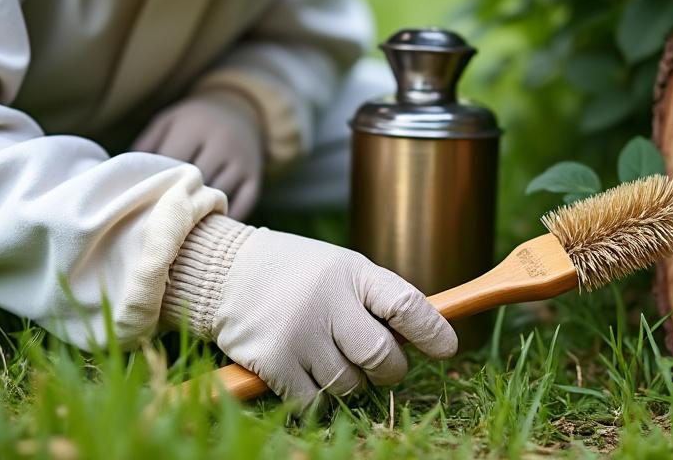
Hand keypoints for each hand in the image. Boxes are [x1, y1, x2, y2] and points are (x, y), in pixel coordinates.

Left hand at [133, 90, 264, 219]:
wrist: (239, 107)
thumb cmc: (193, 120)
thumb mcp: (168, 121)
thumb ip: (146, 145)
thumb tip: (126, 179)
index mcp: (195, 128)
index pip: (173, 164)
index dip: (159, 184)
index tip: (144, 202)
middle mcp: (222, 142)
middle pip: (197, 182)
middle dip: (178, 201)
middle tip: (160, 221)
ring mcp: (241, 160)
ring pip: (220, 194)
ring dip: (202, 212)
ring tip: (181, 228)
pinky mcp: (255, 175)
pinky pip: (243, 203)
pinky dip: (227, 218)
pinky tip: (209, 229)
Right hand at [213, 228, 456, 403]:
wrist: (225, 270)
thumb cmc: (299, 276)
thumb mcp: (341, 270)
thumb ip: (376, 300)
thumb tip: (423, 340)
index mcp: (353, 272)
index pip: (405, 304)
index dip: (432, 331)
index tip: (447, 349)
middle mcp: (328, 301)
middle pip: (381, 356)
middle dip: (390, 369)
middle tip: (383, 366)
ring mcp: (299, 332)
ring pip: (349, 384)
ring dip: (350, 383)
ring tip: (333, 360)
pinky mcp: (273, 360)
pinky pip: (315, 401)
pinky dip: (317, 398)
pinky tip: (307, 376)